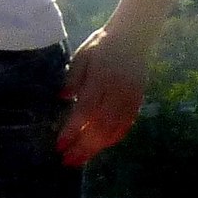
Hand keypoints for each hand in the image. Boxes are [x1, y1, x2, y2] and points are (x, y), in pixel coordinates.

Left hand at [57, 29, 149, 166]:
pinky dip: (112, 139)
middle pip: (100, 126)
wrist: (134, 36)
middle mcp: (117, 91)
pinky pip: (126, 126)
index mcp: (101, 77)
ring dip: (96, 148)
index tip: (60, 145)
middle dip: (83, 146)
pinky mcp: (138, 102)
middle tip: (68, 160)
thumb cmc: (103, 45)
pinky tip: (100, 147)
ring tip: (80, 159)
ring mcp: (130, 98)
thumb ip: (73, 76)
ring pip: (114, 130)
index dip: (72, 130)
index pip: (85, 110)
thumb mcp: (83, 54)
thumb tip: (62, 97)